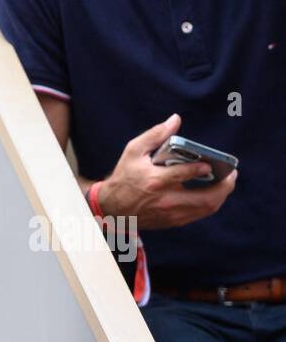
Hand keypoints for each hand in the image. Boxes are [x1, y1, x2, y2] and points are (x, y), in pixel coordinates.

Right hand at [97, 113, 236, 229]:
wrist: (111, 208)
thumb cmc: (123, 178)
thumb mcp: (133, 152)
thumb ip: (155, 135)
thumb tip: (175, 119)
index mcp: (156, 181)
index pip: (186, 174)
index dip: (203, 167)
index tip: (210, 162)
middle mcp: (165, 200)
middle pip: (206, 199)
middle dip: (225, 186)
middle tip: (231, 174)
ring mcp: (170, 214)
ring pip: (206, 208)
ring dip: (221, 196)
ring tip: (225, 183)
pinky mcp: (172, 221)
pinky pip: (198, 214)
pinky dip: (209, 203)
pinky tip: (212, 193)